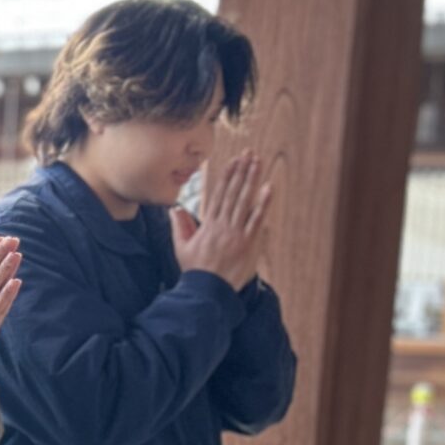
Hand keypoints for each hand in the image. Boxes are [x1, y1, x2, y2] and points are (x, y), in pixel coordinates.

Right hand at [172, 154, 270, 290]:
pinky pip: (257, 219)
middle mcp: (222, 225)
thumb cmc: (195, 271)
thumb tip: (175, 209)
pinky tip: (269, 188)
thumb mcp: (181, 248)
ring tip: (259, 163)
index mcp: (208, 225)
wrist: (208, 291)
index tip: (234, 161)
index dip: (227, 176)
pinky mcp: (247, 243)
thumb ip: (180, 226)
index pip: (219, 194)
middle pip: (233, 192)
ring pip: (245, 201)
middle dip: (242, 171)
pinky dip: (263, 203)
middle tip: (249, 153)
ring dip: (252, 180)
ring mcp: (236, 233)